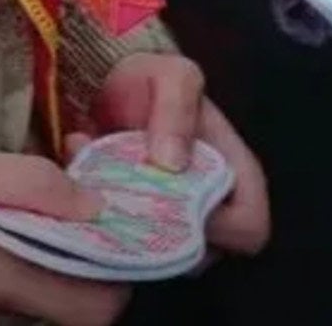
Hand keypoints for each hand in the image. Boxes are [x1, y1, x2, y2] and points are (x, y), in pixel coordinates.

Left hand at [86, 53, 269, 256]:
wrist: (100, 86)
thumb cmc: (148, 81)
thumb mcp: (171, 75)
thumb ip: (177, 108)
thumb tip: (172, 163)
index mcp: (234, 174)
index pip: (250, 227)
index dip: (223, 226)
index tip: (179, 201)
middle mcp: (208, 207)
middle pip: (202, 253)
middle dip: (161, 230)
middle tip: (122, 192)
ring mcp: (170, 222)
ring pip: (160, 256)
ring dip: (126, 226)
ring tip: (98, 184)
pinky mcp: (133, 230)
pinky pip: (122, 249)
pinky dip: (101, 225)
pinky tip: (81, 188)